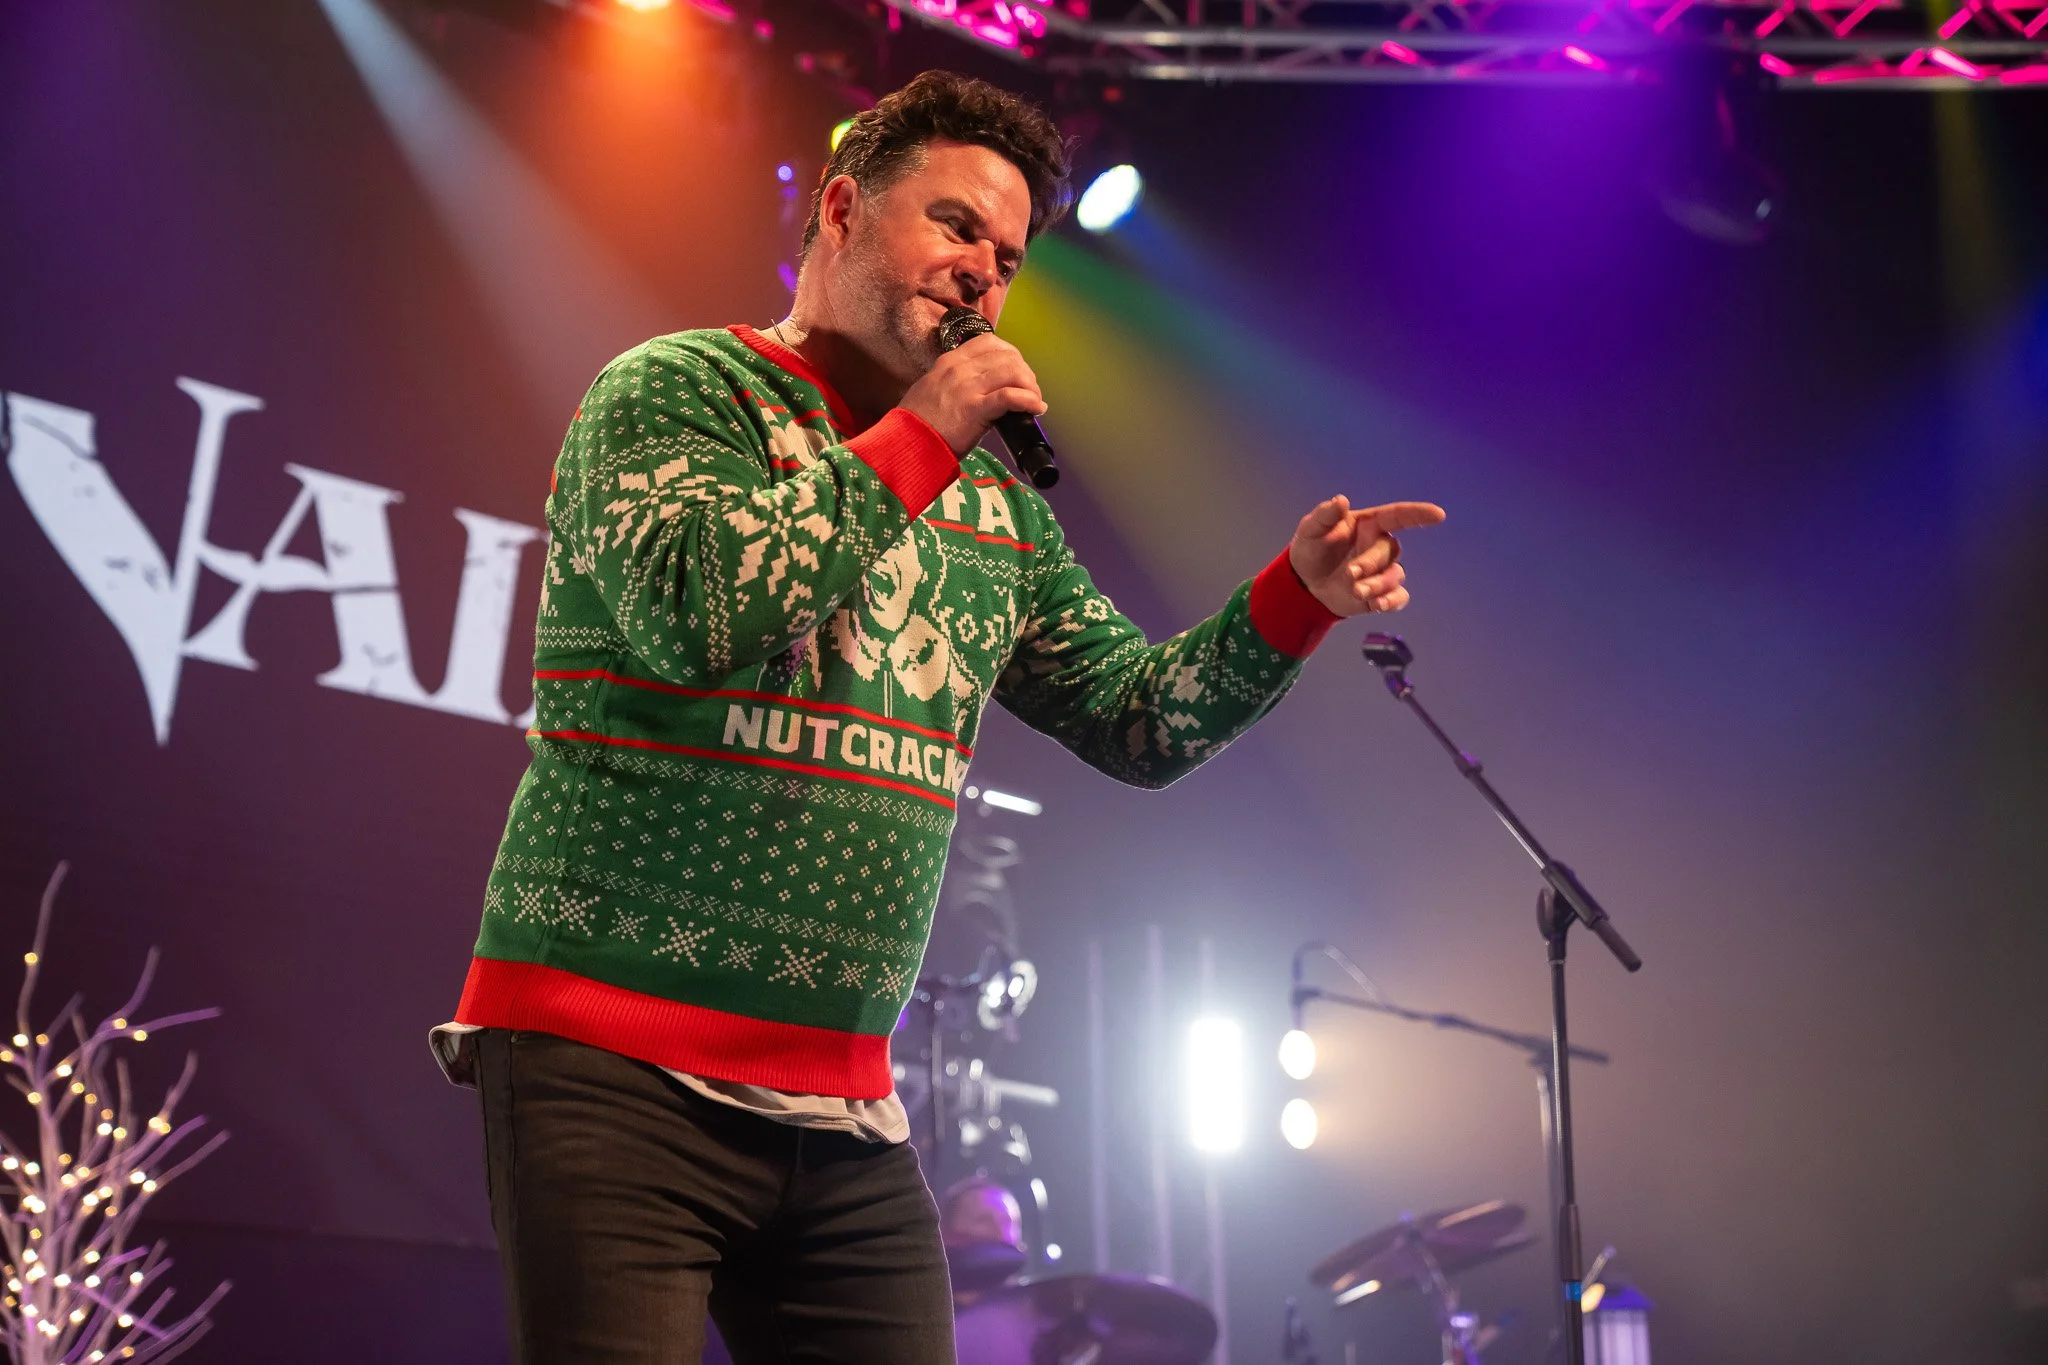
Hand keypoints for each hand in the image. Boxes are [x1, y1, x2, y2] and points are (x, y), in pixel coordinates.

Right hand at [899, 334, 1045, 457]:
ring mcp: (967, 387)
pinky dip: (1029, 401)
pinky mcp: (975, 409)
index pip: (990, 342)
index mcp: (950, 362)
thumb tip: (982, 388)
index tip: (1017, 372)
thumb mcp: (933, 389)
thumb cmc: (919, 423)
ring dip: (1030, 386)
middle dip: (1025, 372)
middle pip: (1007, 356)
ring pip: (1013, 372)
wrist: (905, 443)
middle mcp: (959, 369)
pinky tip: (1035, 408)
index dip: (1011, 355)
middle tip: (1029, 391)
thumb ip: (955, 382)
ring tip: (1034, 402)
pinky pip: (1010, 397)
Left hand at [1289, 496, 1446, 616]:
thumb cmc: (1310, 549)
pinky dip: (1391, 602)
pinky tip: (1376, 605)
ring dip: (1377, 585)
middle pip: (1390, 551)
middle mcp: (1379, 546)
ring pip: (1394, 576)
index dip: (1419, 514)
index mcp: (1369, 525)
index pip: (1399, 515)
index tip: (1438, 515)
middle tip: (1350, 573)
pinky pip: (1398, 598)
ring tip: (1355, 591)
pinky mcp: (1380, 594)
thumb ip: (1325, 515)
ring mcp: (1382, 571)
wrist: (1304, 584)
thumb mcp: (1310, 529)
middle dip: (1371, 563)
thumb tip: (1341, 500)